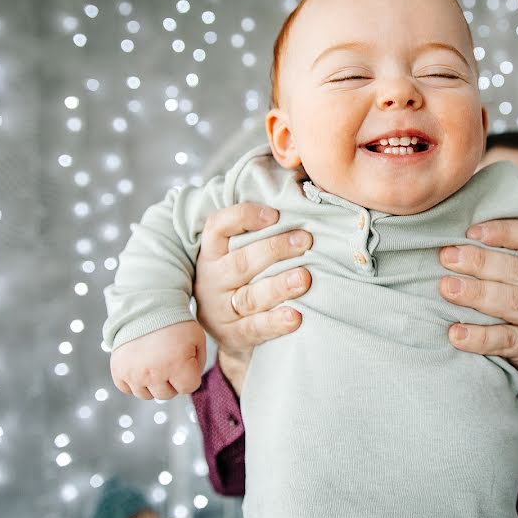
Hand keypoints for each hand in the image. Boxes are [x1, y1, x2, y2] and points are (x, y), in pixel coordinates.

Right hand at [111, 321, 205, 399]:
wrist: (146, 307)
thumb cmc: (175, 323)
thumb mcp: (197, 339)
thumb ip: (198, 364)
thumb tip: (189, 383)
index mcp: (177, 365)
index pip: (188, 388)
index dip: (189, 374)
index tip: (184, 361)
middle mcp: (154, 373)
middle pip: (167, 394)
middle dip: (171, 380)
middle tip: (168, 360)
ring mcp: (134, 374)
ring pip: (147, 395)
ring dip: (152, 383)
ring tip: (154, 362)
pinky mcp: (118, 371)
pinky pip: (127, 389)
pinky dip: (134, 381)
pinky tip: (140, 365)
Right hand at [194, 203, 312, 389]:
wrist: (231, 333)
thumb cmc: (244, 280)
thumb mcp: (238, 253)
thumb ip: (261, 228)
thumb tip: (301, 182)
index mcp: (211, 253)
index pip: (217, 227)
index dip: (243, 216)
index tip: (274, 213)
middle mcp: (212, 280)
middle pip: (241, 262)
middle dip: (275, 249)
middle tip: (306, 239)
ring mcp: (223, 310)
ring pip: (251, 296)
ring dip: (279, 286)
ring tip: (305, 278)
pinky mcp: (235, 335)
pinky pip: (256, 328)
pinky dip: (276, 322)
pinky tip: (296, 316)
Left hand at [438, 218, 517, 389]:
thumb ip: (495, 258)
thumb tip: (450, 243)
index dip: (502, 231)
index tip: (470, 232)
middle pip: (516, 269)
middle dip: (479, 261)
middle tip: (447, 258)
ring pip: (512, 301)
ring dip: (476, 294)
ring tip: (448, 289)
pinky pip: (506, 339)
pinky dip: (479, 336)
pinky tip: (456, 332)